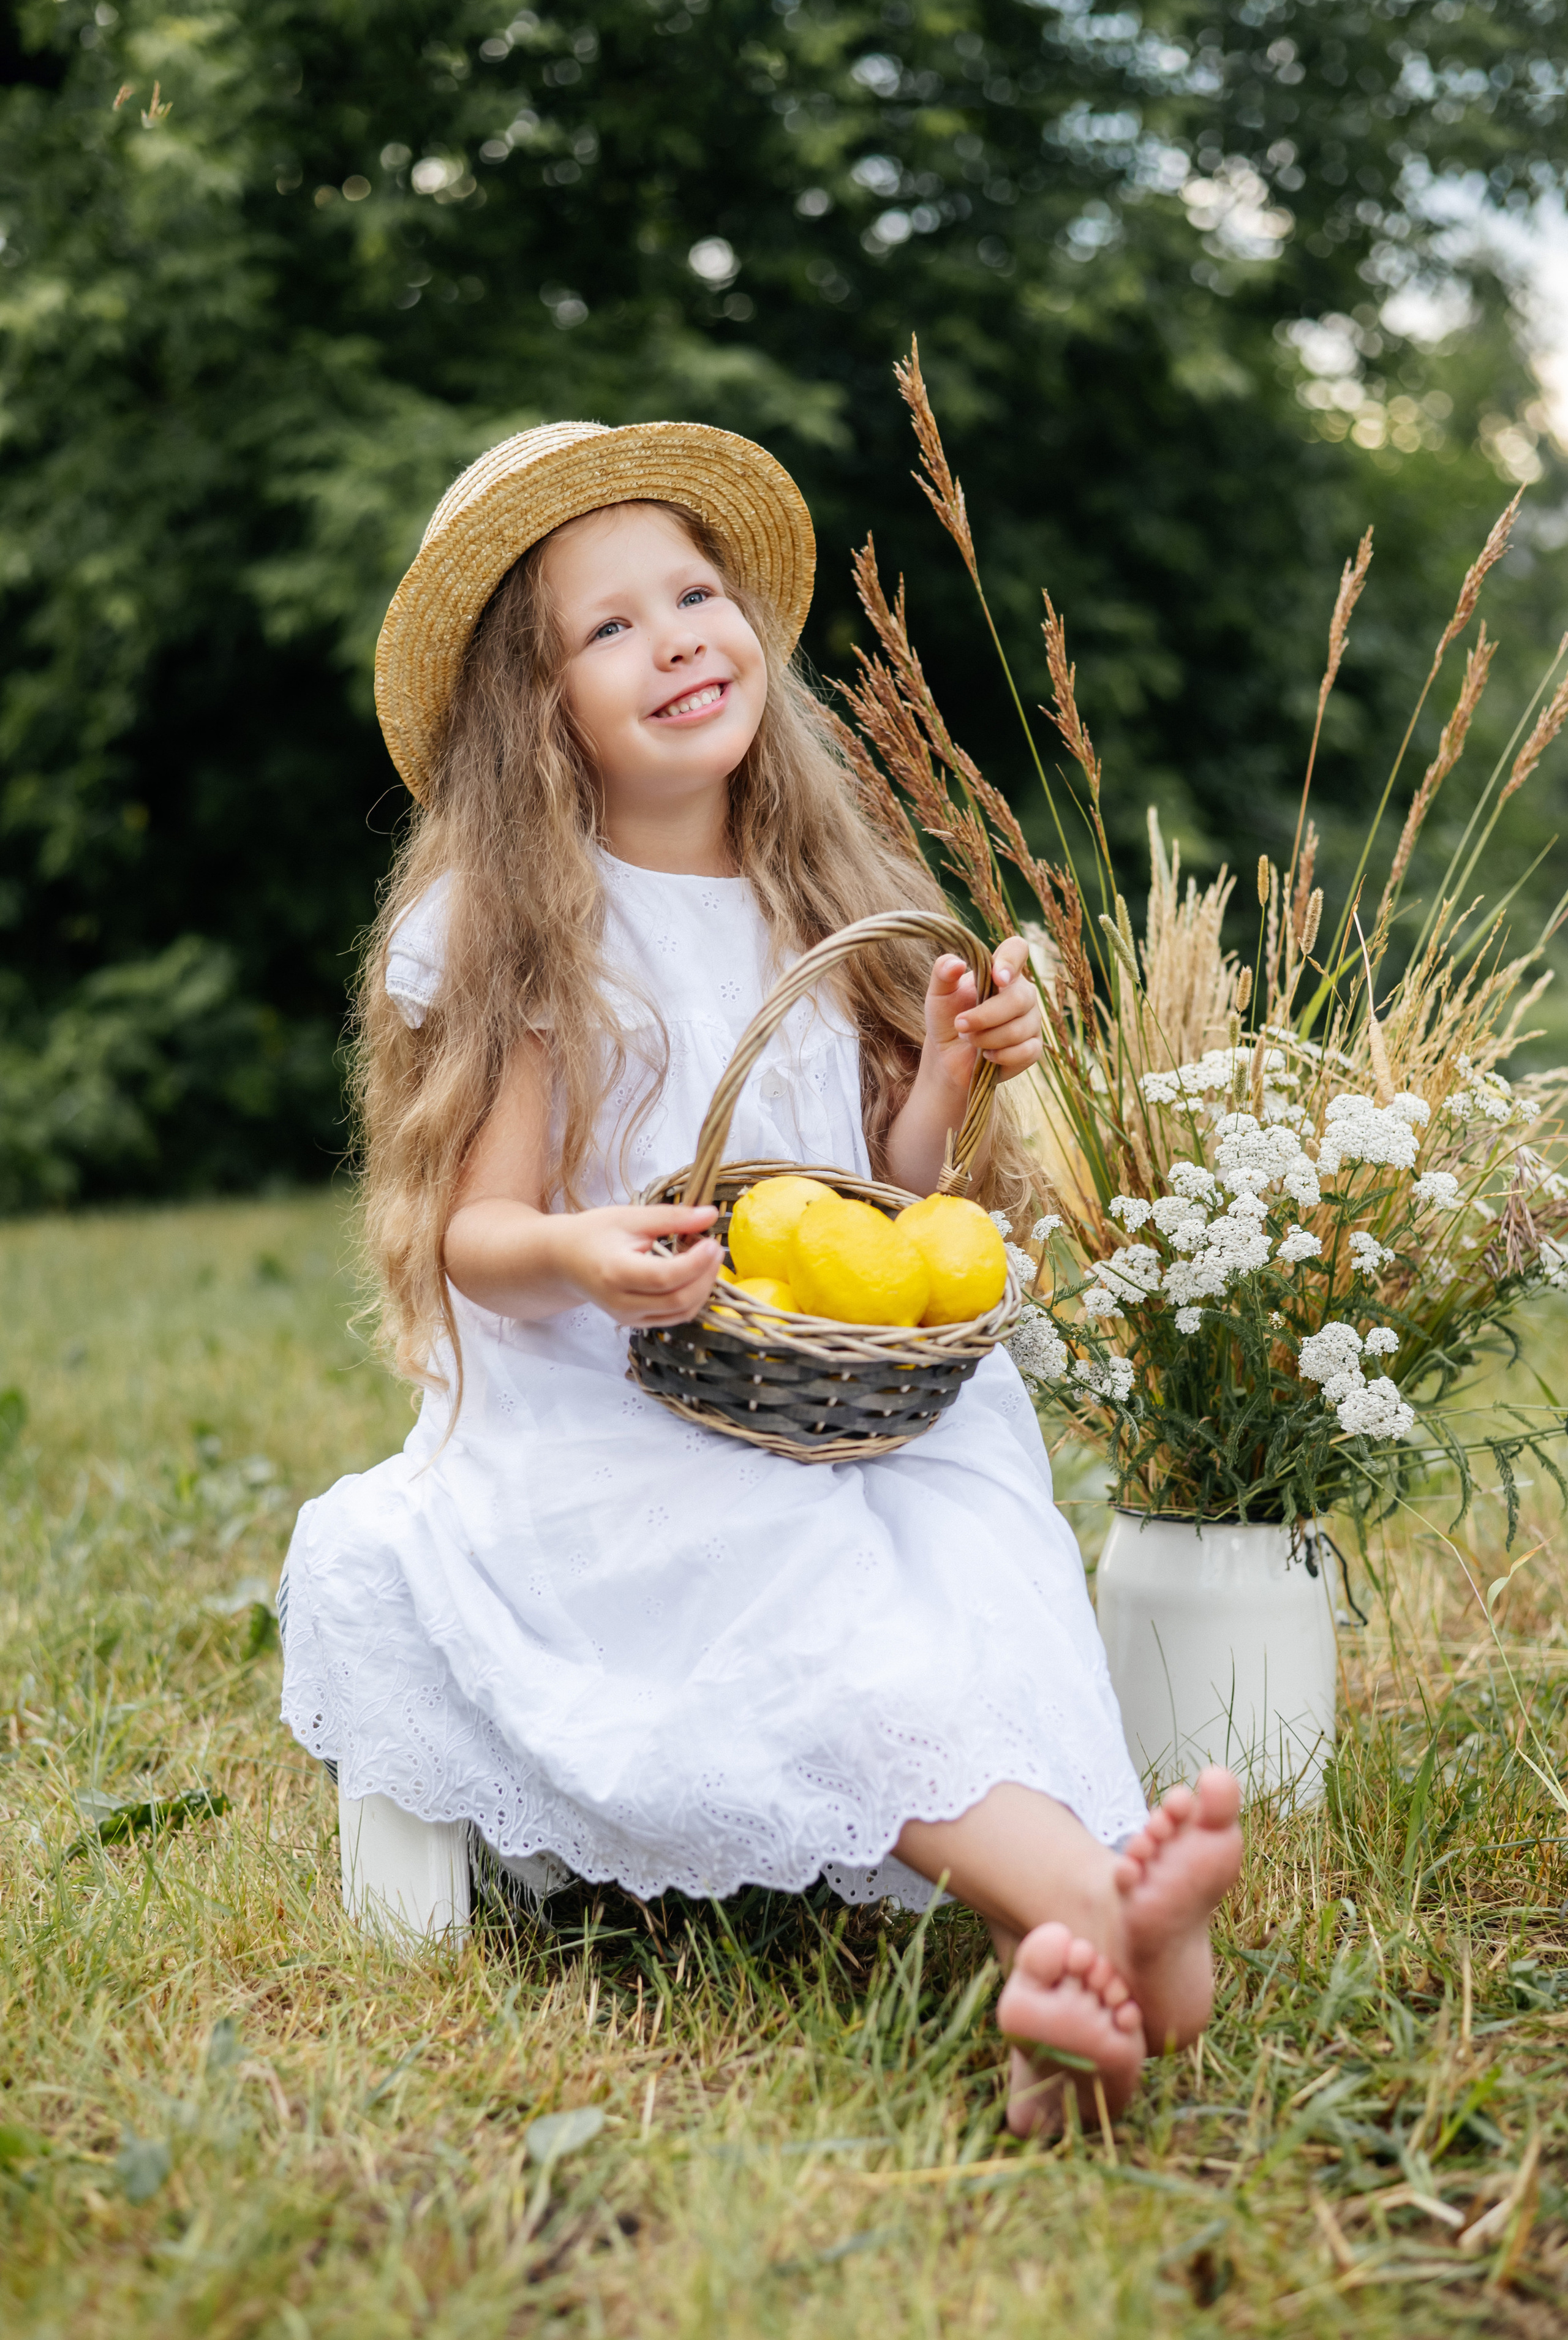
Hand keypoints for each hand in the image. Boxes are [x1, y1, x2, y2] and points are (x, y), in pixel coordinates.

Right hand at [556, 1203, 722, 1327]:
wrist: (564, 1260)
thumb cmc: (594, 1234)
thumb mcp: (631, 1217)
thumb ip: (672, 1217)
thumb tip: (711, 1215)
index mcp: (616, 1273)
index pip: (666, 1277)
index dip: (696, 1262)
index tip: (712, 1241)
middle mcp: (621, 1303)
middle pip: (678, 1300)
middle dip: (705, 1275)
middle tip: (715, 1248)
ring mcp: (628, 1317)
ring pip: (681, 1313)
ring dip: (703, 1288)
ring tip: (706, 1259)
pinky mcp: (636, 1322)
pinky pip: (674, 1317)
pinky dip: (692, 1297)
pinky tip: (695, 1274)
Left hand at [922, 936, 1042, 1098]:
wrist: (948, 1056)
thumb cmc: (947, 1019)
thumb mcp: (938, 994)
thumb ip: (942, 972)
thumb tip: (957, 964)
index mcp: (1001, 972)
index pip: (1017, 949)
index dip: (1010, 960)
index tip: (996, 978)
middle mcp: (1022, 993)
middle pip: (1019, 997)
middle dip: (985, 1016)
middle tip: (960, 1024)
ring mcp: (1031, 1021)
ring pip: (1018, 1029)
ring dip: (985, 1038)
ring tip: (968, 1038)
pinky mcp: (1033, 1049)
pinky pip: (1025, 1052)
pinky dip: (999, 1056)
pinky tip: (986, 1055)